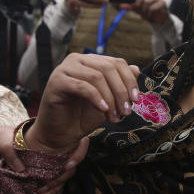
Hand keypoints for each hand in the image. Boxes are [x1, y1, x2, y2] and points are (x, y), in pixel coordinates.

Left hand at [0, 125, 90, 193]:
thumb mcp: (1, 139)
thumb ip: (9, 151)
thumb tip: (21, 169)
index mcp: (49, 136)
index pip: (75, 142)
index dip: (77, 154)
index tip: (67, 166)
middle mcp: (53, 150)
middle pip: (69, 164)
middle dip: (61, 178)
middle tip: (46, 188)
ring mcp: (48, 163)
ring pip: (62, 176)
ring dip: (55, 188)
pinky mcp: (41, 174)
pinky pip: (52, 184)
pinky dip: (49, 192)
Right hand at [24, 53, 140, 153]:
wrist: (62, 133)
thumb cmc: (84, 116)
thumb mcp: (109, 100)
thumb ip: (121, 84)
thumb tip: (136, 69)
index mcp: (90, 61)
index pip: (116, 63)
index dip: (129, 80)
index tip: (136, 99)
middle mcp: (77, 60)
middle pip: (107, 68)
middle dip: (121, 91)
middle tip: (126, 111)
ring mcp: (64, 69)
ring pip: (96, 76)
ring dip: (110, 98)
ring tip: (115, 116)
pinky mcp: (56, 82)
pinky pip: (82, 86)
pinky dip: (96, 98)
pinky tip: (103, 110)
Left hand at [123, 0, 168, 25]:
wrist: (158, 19)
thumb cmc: (148, 11)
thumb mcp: (138, 8)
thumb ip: (130, 6)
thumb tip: (121, 5)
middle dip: (138, 3)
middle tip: (138, 8)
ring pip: (147, 1)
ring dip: (144, 9)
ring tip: (146, 12)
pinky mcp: (163, 2)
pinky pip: (152, 6)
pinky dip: (150, 12)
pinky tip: (151, 13)